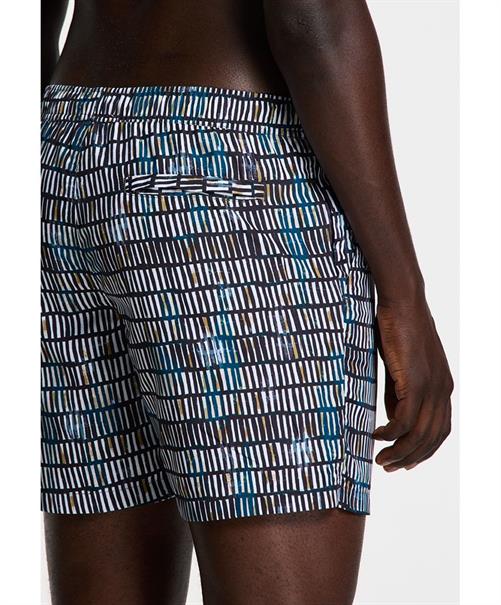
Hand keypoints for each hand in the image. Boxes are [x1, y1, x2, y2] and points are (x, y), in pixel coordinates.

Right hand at [373, 298, 452, 470]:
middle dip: (411, 458)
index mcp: (442, 387)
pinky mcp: (416, 382)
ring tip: (381, 459)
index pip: (439, 430)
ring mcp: (431, 387)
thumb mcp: (401, 368)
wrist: (403, 304)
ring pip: (418, 434)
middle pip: (431, 438)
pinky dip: (390, 433)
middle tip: (389, 467)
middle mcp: (442, 390)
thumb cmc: (398, 330)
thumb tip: (393, 419)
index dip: (424, 451)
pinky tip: (376, 435)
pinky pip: (404, 420)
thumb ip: (399, 394)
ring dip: (399, 451)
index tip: (405, 462)